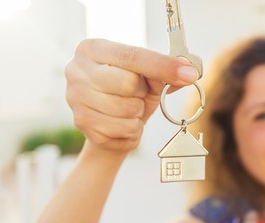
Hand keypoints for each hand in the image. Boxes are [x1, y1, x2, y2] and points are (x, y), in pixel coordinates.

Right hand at [65, 39, 198, 154]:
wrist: (109, 123)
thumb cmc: (128, 93)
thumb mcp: (146, 77)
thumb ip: (164, 72)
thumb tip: (189, 72)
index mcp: (93, 49)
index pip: (131, 56)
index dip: (163, 66)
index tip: (188, 73)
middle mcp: (77, 71)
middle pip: (127, 84)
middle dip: (141, 94)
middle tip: (136, 95)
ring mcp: (75, 99)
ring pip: (127, 111)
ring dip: (137, 114)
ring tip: (129, 110)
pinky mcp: (82, 124)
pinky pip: (124, 130)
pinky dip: (132, 130)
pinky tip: (122, 124)